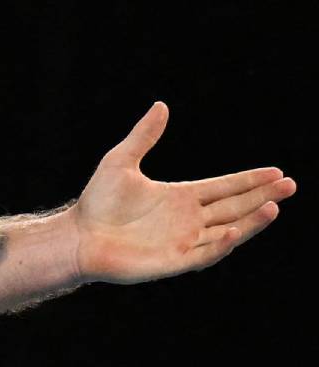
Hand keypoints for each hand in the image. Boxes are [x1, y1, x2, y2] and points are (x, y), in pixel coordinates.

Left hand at [72, 102, 293, 283]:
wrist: (76, 237)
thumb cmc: (96, 202)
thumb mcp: (121, 162)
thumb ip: (144, 136)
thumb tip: (161, 105)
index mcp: (181, 197)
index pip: (225, 188)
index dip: (250, 180)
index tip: (276, 171)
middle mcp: (188, 220)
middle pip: (234, 207)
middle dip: (262, 196)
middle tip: (290, 185)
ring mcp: (183, 242)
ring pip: (227, 230)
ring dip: (251, 221)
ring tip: (273, 207)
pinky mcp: (172, 261)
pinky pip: (203, 253)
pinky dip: (220, 244)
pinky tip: (233, 230)